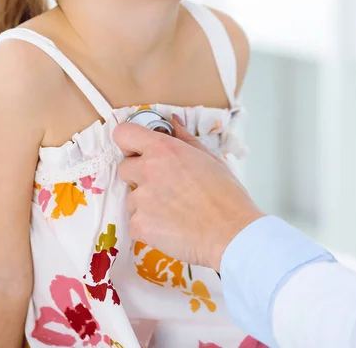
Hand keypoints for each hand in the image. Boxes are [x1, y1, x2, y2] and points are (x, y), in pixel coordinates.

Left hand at [115, 116, 264, 270]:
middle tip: (165, 185)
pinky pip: (135, 222)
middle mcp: (148, 170)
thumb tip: (173, 121)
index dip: (129, 141)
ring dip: (146, 203)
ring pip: (132, 198)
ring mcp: (141, 199)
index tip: (137, 149)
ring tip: (174, 210)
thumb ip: (184, 138)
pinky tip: (171, 227)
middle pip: (125, 167)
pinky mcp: (139, 225)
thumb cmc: (226, 196)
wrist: (231, 234)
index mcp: (163, 149)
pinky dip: (148, 226)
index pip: (124, 133)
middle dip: (139, 175)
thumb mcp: (209, 158)